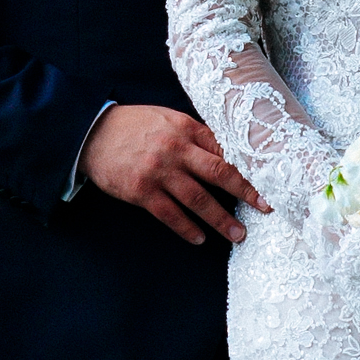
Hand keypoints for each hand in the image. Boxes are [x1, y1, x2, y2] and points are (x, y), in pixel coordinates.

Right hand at [81, 105, 266, 246]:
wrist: (91, 134)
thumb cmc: (133, 126)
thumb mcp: (167, 120)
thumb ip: (195, 135)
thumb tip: (227, 151)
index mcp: (185, 129)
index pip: (225, 149)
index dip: (248, 166)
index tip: (268, 180)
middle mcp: (175, 150)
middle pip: (219, 173)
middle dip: (246, 192)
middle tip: (266, 207)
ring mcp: (158, 172)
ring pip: (198, 199)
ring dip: (220, 220)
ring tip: (238, 235)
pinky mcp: (141, 191)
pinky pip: (170, 214)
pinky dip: (187, 228)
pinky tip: (200, 238)